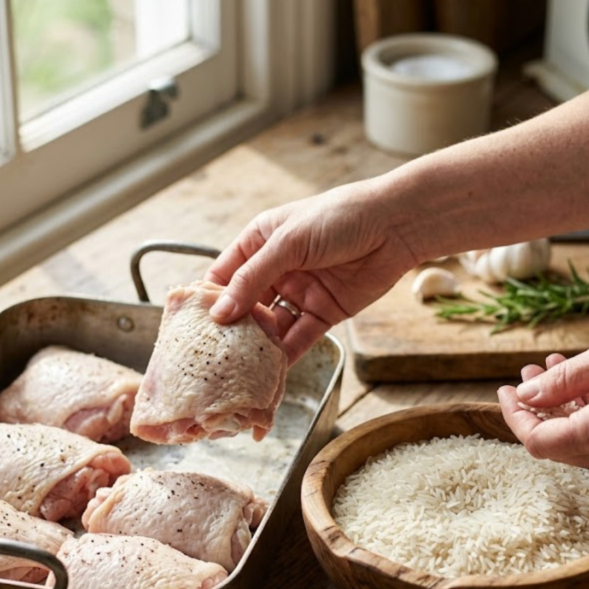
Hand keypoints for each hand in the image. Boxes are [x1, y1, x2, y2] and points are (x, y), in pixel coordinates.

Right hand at [204, 180, 417, 362]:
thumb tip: (221, 313)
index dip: (209, 301)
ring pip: (271, 326)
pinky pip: (299, 338)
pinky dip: (286, 355)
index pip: (224, 276)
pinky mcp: (324, 313)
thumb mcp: (288, 243)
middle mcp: (276, 269)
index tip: (193, 327)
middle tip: (214, 355)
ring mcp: (300, 292)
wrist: (395, 226)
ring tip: (240, 368)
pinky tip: (271, 371)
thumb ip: (253, 278)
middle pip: (245, 306)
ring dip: (258, 346)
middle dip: (232, 330)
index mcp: (260, 243)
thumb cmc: (339, 217)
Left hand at [497, 336, 588, 470]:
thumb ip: (566, 379)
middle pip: (556, 442)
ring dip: (561, 404)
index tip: (505, 391)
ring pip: (579, 438)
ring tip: (552, 368)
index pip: (537, 441)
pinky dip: (586, 411)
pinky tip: (584, 380)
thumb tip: (527, 393)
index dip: (515, 416)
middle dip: (536, 406)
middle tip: (528, 373)